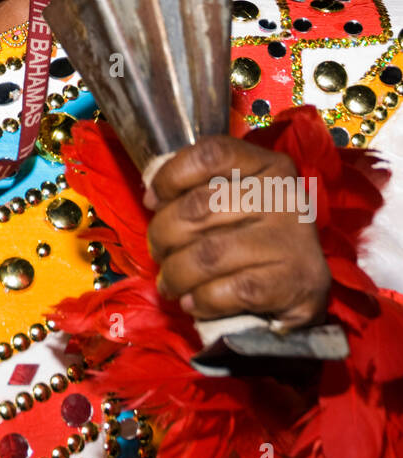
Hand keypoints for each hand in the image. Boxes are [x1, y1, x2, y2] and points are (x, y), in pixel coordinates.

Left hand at [145, 135, 330, 327]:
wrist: (305, 291)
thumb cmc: (257, 240)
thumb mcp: (236, 201)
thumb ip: (199, 190)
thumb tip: (153, 199)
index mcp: (268, 166)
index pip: (211, 154)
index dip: (170, 176)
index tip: (152, 201)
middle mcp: (283, 196)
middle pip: (199, 206)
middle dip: (162, 234)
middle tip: (157, 252)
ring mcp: (290, 239)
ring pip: (207, 254)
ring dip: (175, 273)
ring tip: (169, 284)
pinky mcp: (291, 283)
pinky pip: (227, 291)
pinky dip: (201, 300)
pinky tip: (194, 302)